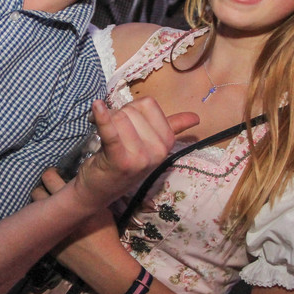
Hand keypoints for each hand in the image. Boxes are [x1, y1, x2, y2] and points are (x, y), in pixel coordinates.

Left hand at [32, 168, 121, 275]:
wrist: (103, 263)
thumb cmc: (106, 233)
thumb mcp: (101, 208)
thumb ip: (89, 194)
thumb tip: (81, 183)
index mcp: (71, 200)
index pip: (50, 177)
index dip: (52, 173)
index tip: (56, 173)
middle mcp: (56, 213)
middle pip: (37, 191)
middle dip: (42, 187)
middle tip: (49, 188)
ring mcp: (49, 229)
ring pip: (32, 208)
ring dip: (39, 204)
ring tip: (49, 205)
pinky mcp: (46, 242)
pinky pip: (38, 227)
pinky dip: (43, 222)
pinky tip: (52, 223)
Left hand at [73, 99, 198, 210]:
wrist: (100, 189)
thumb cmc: (124, 160)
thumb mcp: (151, 145)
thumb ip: (174, 128)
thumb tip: (196, 117)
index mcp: (167, 142)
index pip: (147, 104)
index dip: (132, 109)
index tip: (127, 125)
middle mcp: (158, 150)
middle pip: (131, 110)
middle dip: (117, 116)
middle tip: (113, 134)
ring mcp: (140, 157)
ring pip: (119, 117)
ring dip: (106, 121)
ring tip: (105, 137)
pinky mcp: (119, 159)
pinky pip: (110, 131)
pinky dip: (102, 117)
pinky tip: (97, 107)